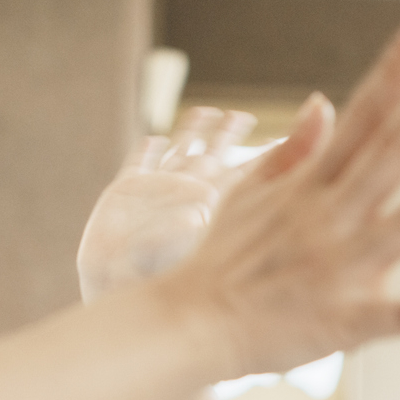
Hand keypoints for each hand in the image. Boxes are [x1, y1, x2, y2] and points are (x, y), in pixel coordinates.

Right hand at [77, 106, 256, 303]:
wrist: (116, 287)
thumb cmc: (160, 275)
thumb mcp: (192, 244)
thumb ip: (204, 222)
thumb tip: (207, 208)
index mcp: (211, 200)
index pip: (247, 171)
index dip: (264, 154)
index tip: (283, 139)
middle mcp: (187, 190)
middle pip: (215, 153)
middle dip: (230, 134)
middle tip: (246, 117)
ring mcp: (156, 189)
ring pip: (181, 150)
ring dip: (193, 131)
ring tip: (209, 113)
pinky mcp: (125, 191)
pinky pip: (140, 160)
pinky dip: (149, 148)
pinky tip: (155, 139)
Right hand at [137, 15, 399, 379]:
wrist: (189, 326)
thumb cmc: (221, 260)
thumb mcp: (247, 193)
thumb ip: (291, 151)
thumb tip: (322, 102)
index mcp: (310, 187)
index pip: (361, 117)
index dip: (394, 73)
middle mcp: (331, 218)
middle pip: (391, 152)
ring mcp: (342, 268)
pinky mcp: (346, 321)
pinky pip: (397, 317)